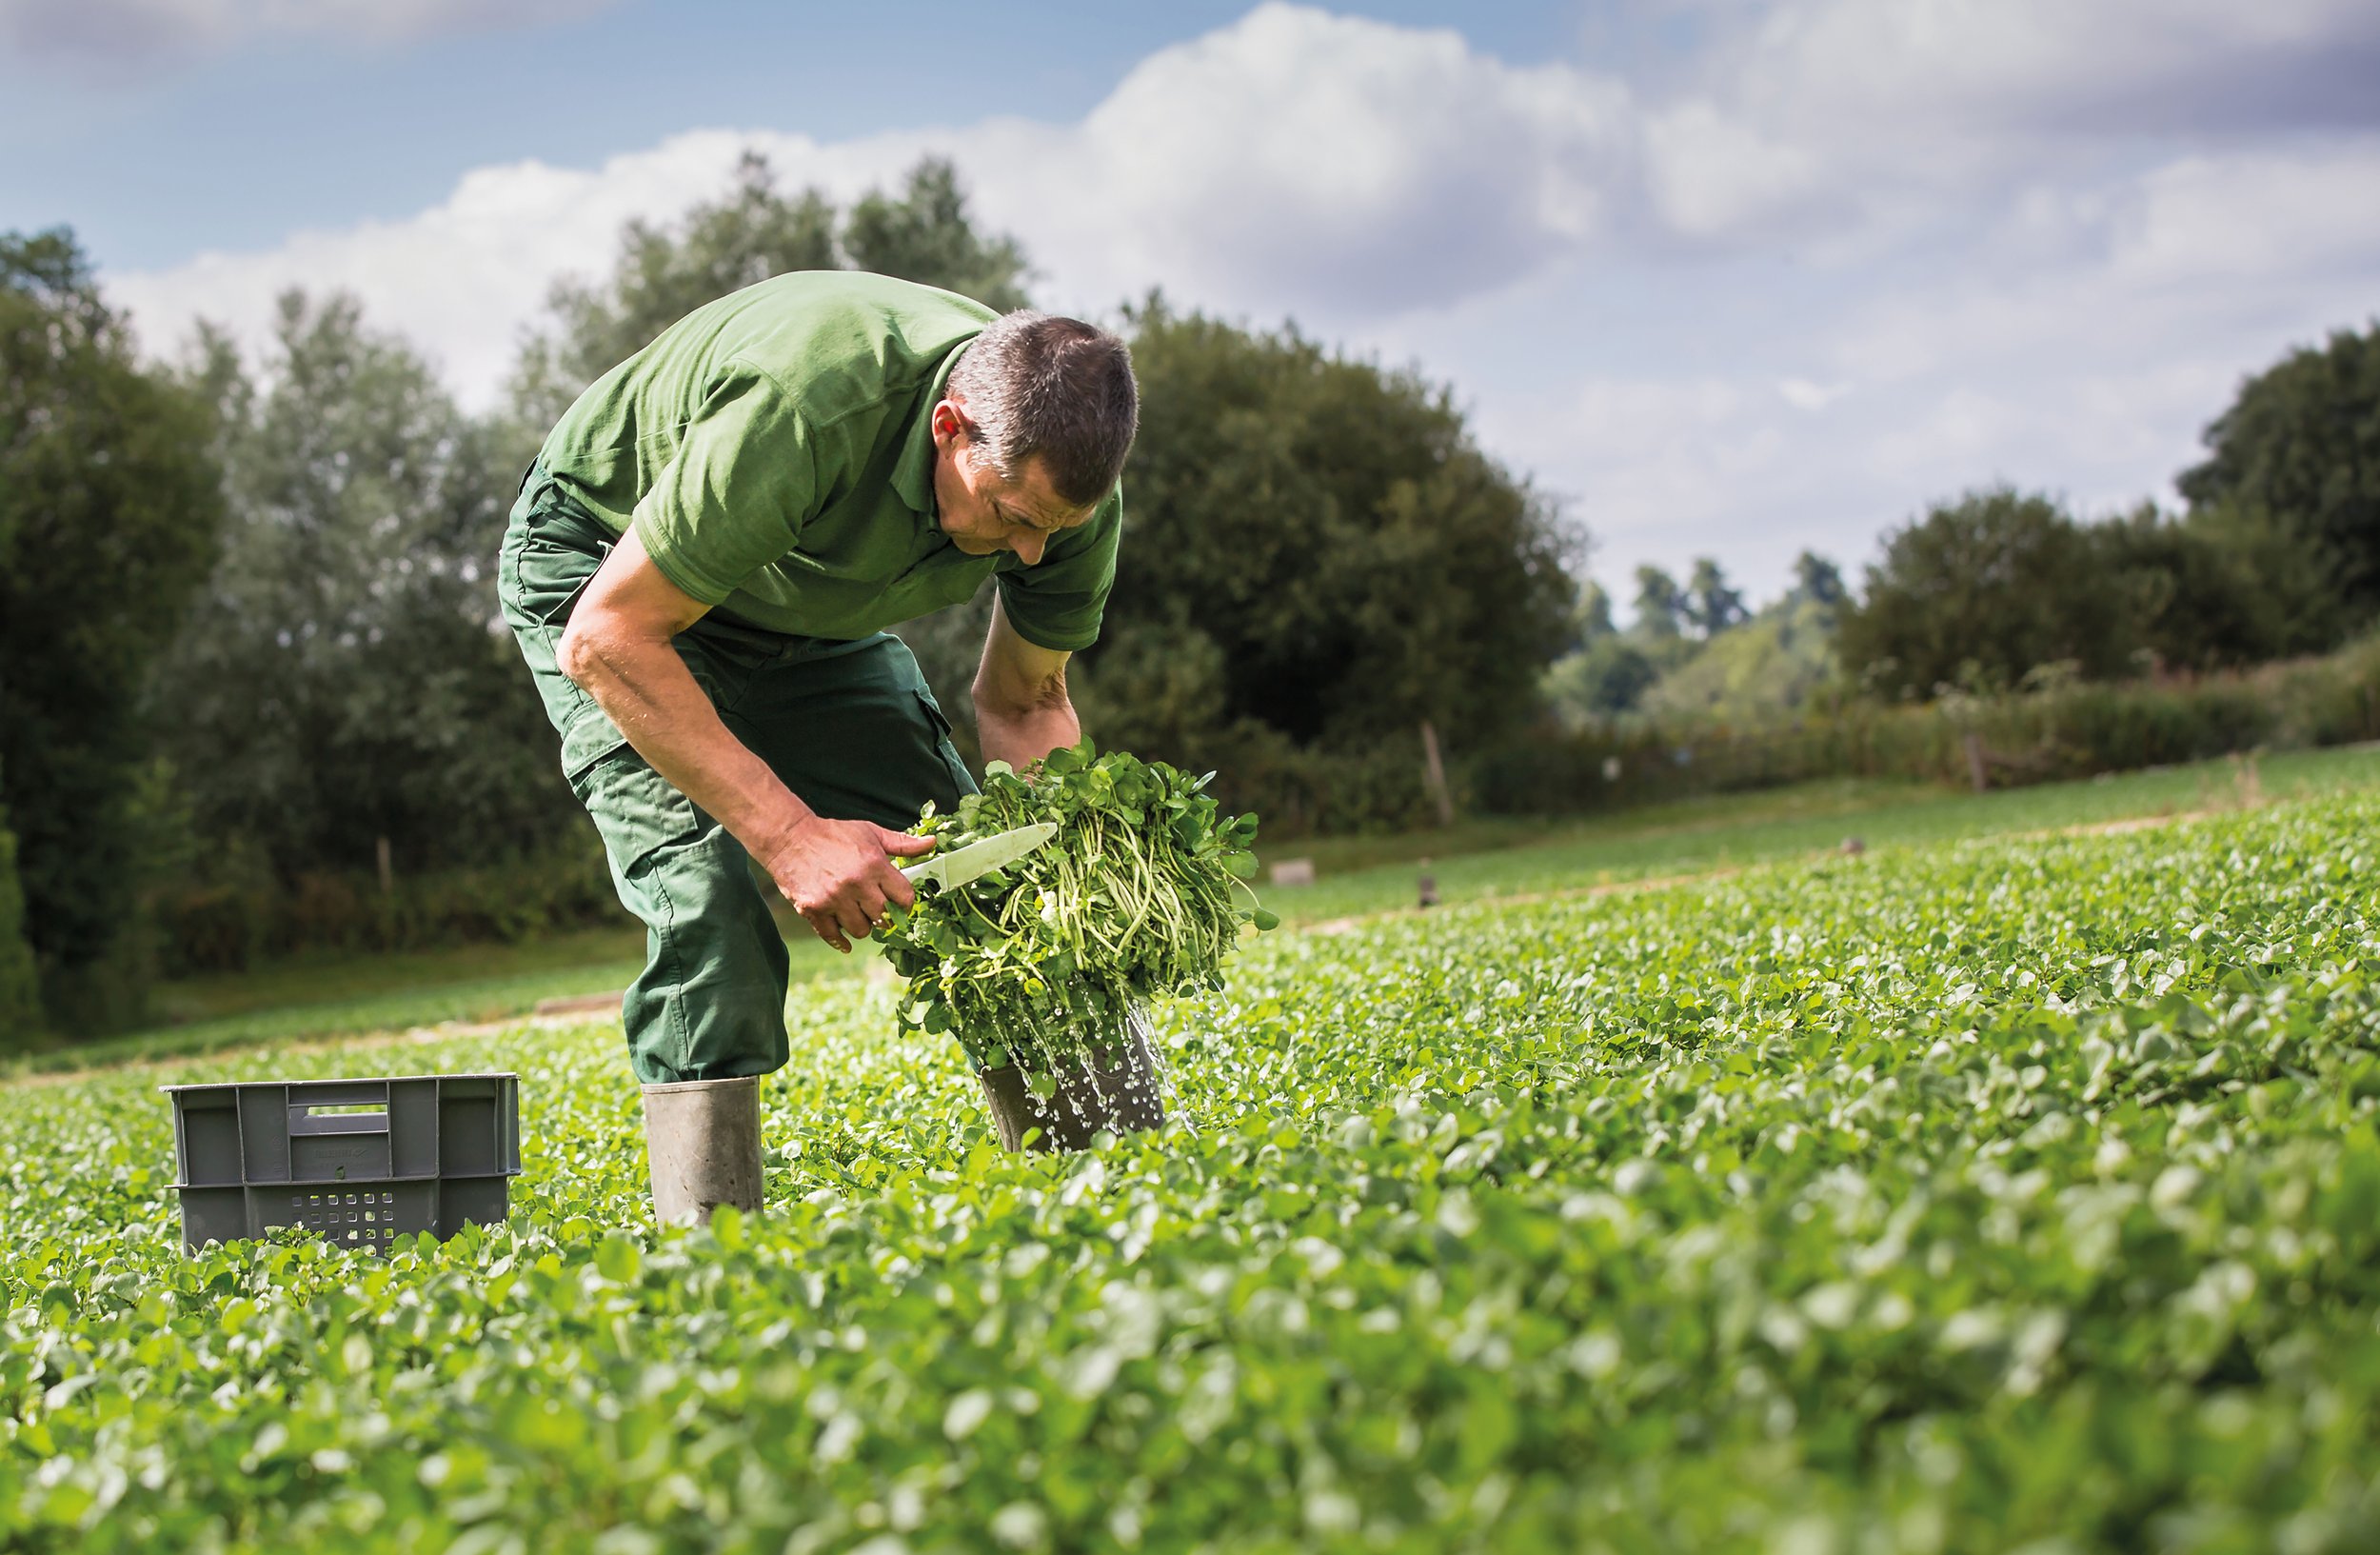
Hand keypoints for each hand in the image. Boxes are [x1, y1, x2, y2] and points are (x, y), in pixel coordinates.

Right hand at [763, 816, 935, 952]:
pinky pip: (833, 936)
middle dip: (883, 914)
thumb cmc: (833, 834)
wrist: (790, 838)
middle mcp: (856, 885)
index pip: (905, 897)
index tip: (899, 900)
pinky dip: (840, 940)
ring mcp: (834, 899)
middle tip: (875, 906)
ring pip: (861, 930)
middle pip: (884, 917)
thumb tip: (932, 843)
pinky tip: (844, 939)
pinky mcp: (813, 910)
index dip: (905, 901)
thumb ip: (902, 844)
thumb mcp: (871, 833)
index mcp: (874, 865)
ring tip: (856, 912)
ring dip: (862, 925)